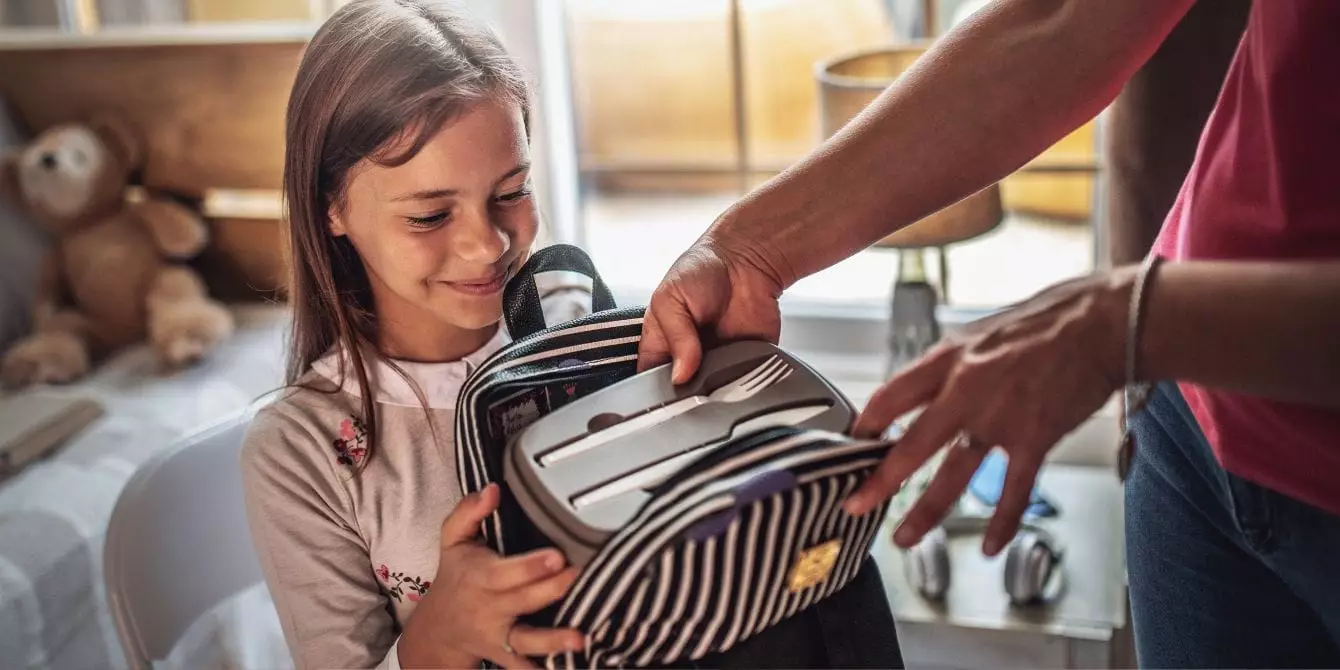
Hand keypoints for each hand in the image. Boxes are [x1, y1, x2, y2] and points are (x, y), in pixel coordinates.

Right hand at [397, 484, 584, 668]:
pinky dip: (540, 669)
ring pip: (525, 641)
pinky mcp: (506, 656)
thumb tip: (492, 489)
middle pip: (524, 600)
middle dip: (552, 590)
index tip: (557, 556)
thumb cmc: (455, 576)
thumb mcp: (452, 540)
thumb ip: (469, 511)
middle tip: (580, 577)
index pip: (507, 571)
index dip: (531, 565)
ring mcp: (499, 635)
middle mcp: (490, 607)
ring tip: (579, 639)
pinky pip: (523, 667)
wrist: (438, 629)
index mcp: (481, 576)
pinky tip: (571, 667)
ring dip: (552, 641)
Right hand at [637, 234, 785, 382]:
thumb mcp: (670, 298)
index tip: (665, 395)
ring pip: (713, 396)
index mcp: (661, 345)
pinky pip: (744, 386)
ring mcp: (717, 365)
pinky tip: (740, 377)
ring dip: (716, 393)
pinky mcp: (747, 365)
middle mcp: (688, 360)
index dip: (655, 393)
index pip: (650, 381)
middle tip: (693, 390)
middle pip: (682, 394)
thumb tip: (680, 375)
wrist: (746, 259)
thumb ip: (675, 337)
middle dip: (687, 396)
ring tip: (717, 379)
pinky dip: (743, 386)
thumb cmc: (701, 270)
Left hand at [843, 269, 1134, 555]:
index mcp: (949, 358)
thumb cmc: (1045, 322)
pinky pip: (1012, 490)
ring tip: (905, 536)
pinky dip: (1001, 522)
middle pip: (912, 444)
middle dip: (879, 480)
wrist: (1101, 322)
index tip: (853, 443)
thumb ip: (951, 363)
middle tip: (856, 504)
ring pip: (953, 475)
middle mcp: (967, 389)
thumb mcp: (980, 332)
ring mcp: (1000, 417)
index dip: (866, 423)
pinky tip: (988, 545)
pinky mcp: (1035, 437)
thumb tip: (925, 387)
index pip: (891, 395)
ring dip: (926, 512)